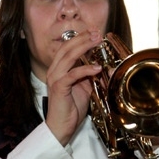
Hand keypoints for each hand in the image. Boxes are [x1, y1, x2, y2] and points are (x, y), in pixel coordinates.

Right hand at [45, 29, 102, 144]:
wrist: (62, 126)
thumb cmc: (72, 108)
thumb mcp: (85, 88)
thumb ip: (91, 76)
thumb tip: (104, 67)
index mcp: (59, 69)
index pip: (68, 48)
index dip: (81, 38)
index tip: (94, 31)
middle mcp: (54, 70)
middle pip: (67, 48)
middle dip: (83, 38)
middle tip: (96, 32)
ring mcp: (55, 78)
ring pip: (68, 57)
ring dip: (83, 47)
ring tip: (96, 41)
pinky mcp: (59, 87)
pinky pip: (72, 75)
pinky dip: (85, 70)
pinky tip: (96, 67)